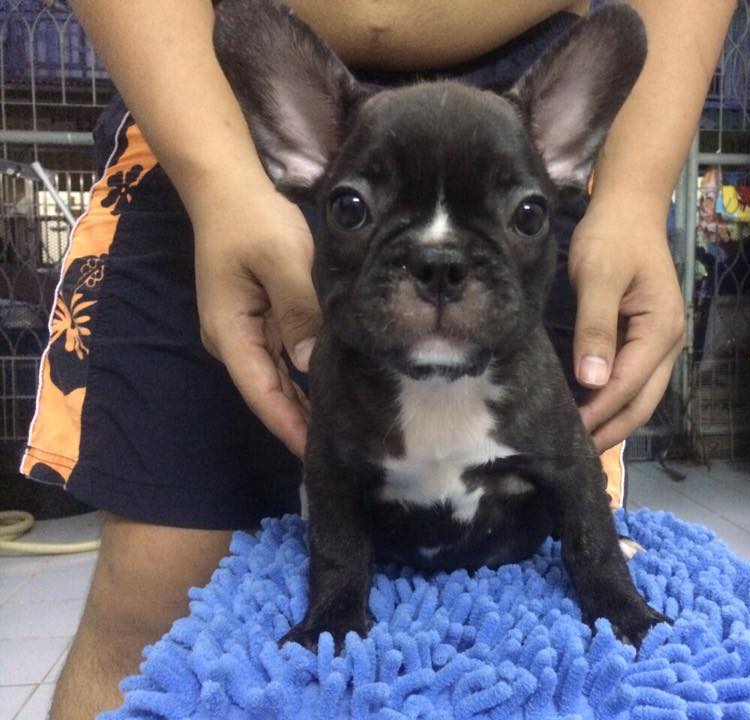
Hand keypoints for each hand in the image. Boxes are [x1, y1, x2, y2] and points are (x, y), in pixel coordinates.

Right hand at [191, 176, 319, 456]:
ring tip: (345, 423)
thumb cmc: (252, 219)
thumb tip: (311, 363)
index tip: (318, 452)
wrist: (227, 185)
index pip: (263, 394)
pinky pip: (285, 355)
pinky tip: (331, 385)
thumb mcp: (282, 261)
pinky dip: (305, 374)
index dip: (290, 426)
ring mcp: (246, 330)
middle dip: (302, 421)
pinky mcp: (260, 317)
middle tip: (347, 443)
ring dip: (306, 400)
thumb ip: (299, 312)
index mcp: (232, 333)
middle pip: (271, 393)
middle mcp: (234, 340)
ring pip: (279, 377)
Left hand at [569, 201, 684, 450]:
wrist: (629, 209)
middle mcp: (668, 344)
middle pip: (642, 403)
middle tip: (574, 452)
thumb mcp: (599, 278)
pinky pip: (633, 380)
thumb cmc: (612, 238)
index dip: (599, 413)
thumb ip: (595, 328)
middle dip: (610, 430)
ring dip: (613, 420)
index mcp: (661, 331)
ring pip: (640, 396)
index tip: (570, 434)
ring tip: (580, 441)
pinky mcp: (645, 339)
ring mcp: (660, 344)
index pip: (628, 386)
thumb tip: (591, 380)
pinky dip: (612, 401)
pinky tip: (589, 411)